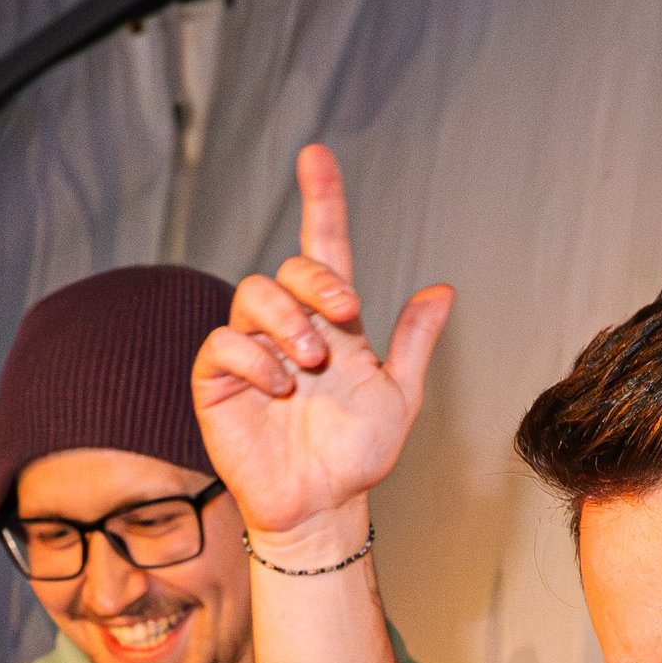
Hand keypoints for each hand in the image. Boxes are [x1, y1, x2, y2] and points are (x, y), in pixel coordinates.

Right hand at [192, 145, 452, 548]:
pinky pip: (224, 344)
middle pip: (288, 269)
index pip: (322, 246)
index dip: (320, 199)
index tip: (316, 156)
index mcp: (330, 321)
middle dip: (317, 283)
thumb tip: (444, 289)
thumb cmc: (356, 455)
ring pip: (252, 295)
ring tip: (311, 367)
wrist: (323, 506)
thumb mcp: (399, 395)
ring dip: (288, 322)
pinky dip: (255, 358)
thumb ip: (413, 341)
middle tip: (346, 318)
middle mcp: (288, 327)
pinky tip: (280, 387)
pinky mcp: (217, 381)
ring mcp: (250, 351)